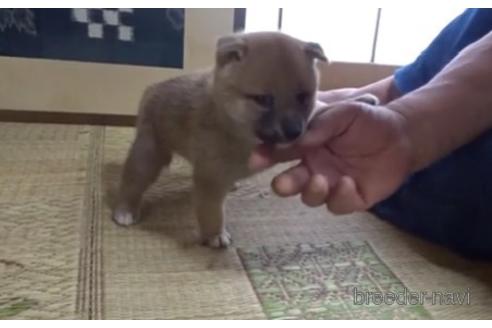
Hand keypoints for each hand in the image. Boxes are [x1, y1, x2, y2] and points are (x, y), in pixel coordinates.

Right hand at [249, 101, 414, 213]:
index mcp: (307, 146)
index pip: (280, 152)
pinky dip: (340, 197)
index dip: (266, 156)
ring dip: (311, 191)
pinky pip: (338, 205)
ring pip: (310, 197)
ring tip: (323, 180)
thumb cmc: (368, 120)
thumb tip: (297, 139)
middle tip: (282, 183)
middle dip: (283, 184)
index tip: (256, 160)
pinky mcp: (350, 198)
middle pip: (290, 182)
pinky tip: (349, 183)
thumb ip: (321, 124)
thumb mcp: (344, 112)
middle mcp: (314, 167)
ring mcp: (331, 184)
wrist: (402, 135)